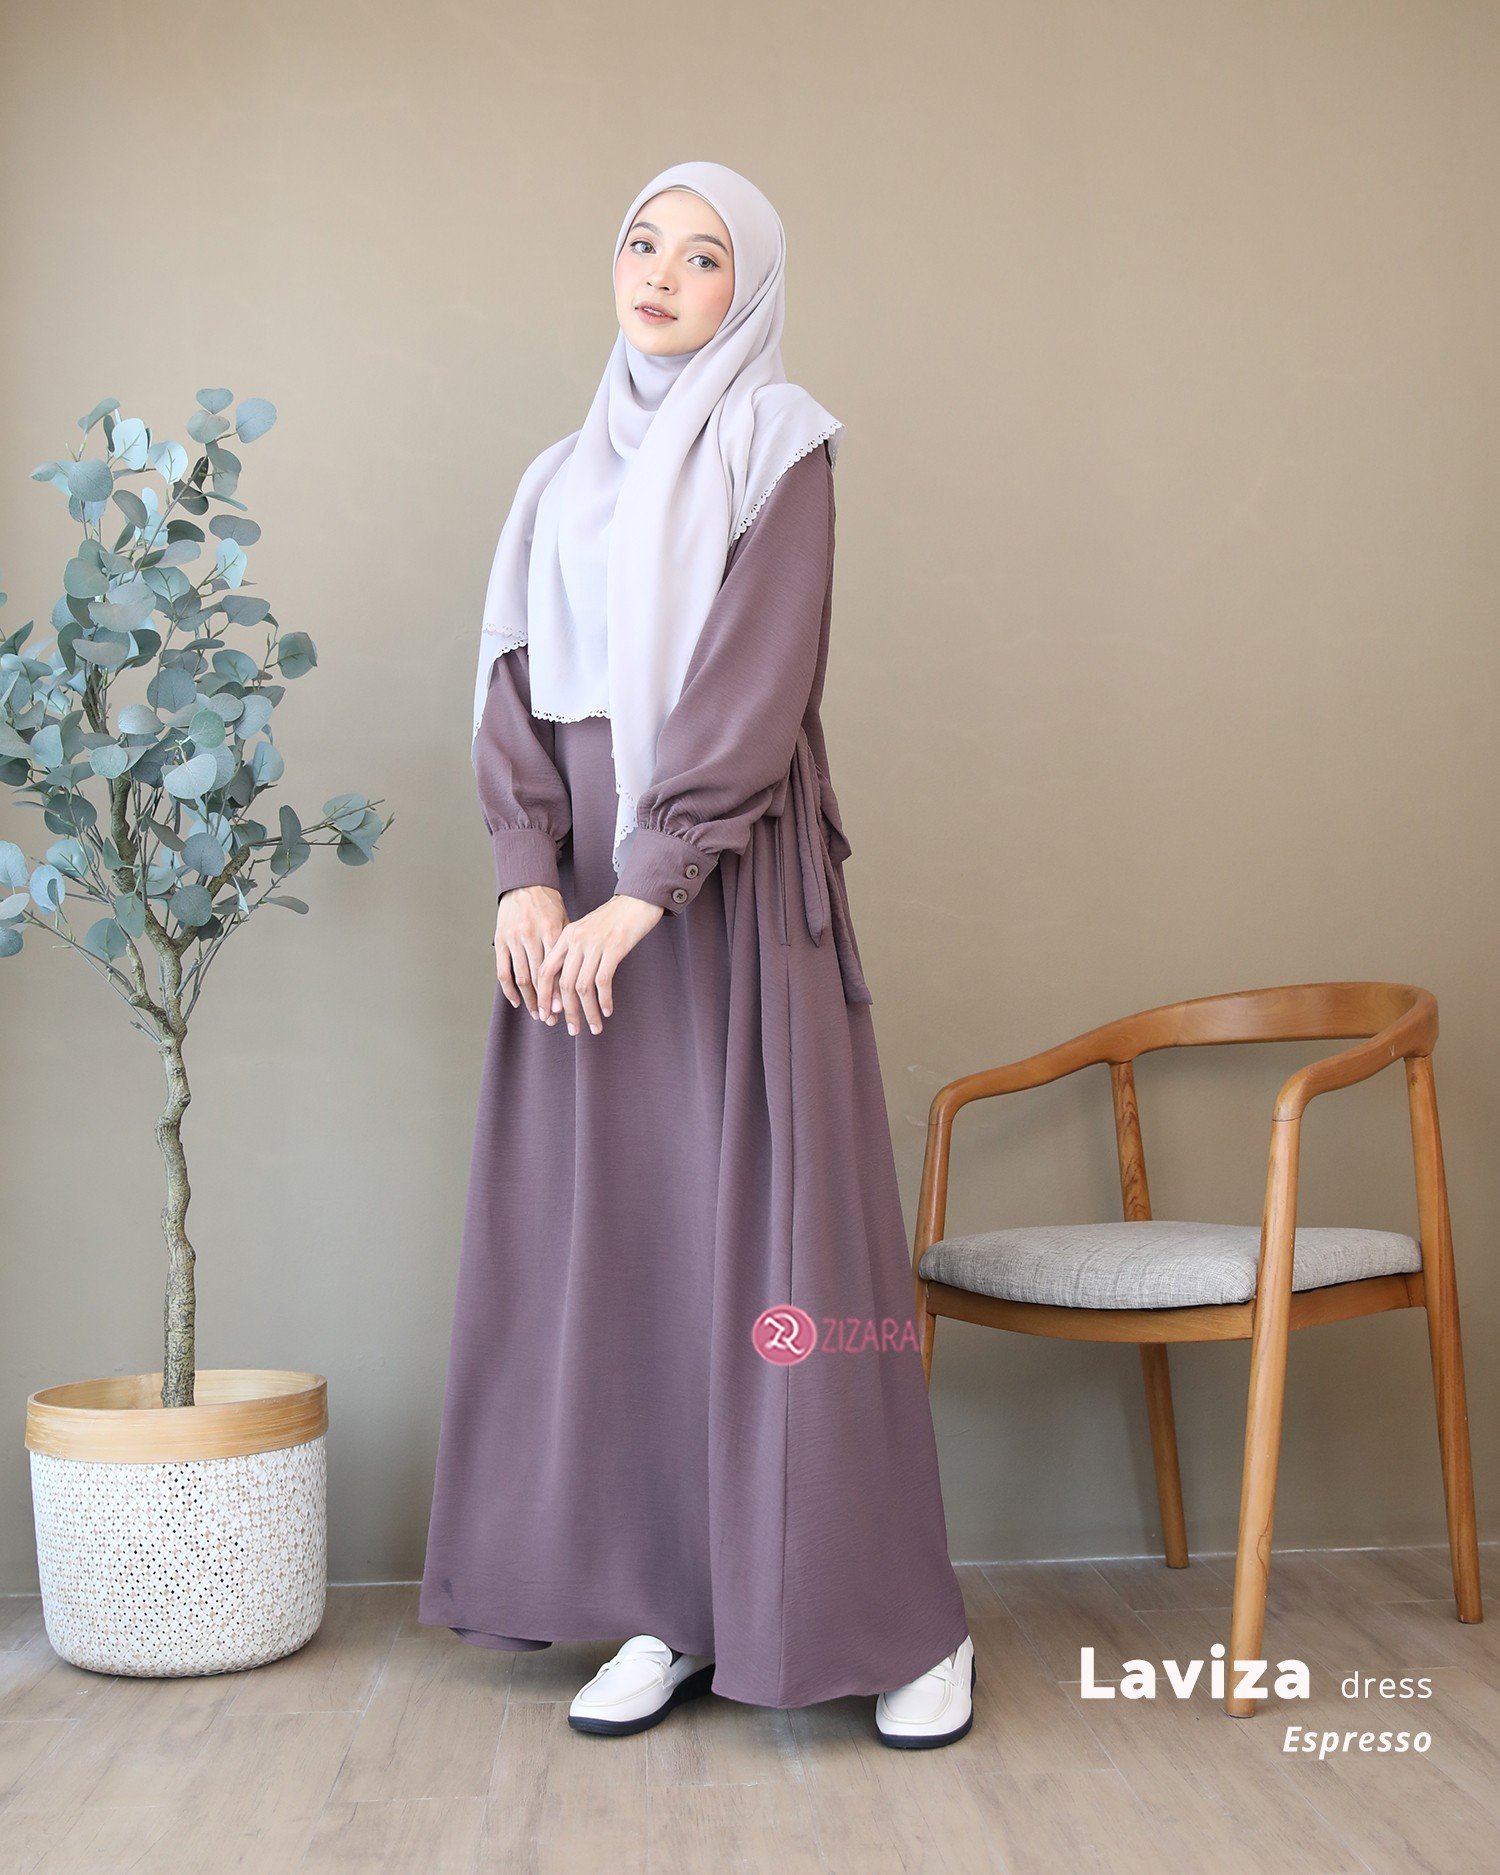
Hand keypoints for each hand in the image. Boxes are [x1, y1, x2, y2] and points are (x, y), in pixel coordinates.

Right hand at [494, 885, 567, 1018]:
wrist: (525, 884)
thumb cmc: (549, 906)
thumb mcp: (565, 922)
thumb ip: (568, 948)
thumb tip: (576, 980)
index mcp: (552, 931)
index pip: (558, 968)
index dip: (562, 992)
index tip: (567, 1010)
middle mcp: (532, 935)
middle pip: (540, 978)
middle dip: (546, 1002)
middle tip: (553, 1019)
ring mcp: (514, 939)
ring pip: (522, 978)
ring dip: (530, 1000)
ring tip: (538, 1014)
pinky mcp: (500, 940)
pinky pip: (503, 971)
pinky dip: (509, 990)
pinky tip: (517, 1002)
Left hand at [535, 893, 663, 1035]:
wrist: (638, 899)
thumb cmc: (614, 918)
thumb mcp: (588, 931)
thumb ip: (576, 952)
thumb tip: (568, 986)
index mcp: (566, 936)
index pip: (546, 971)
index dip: (545, 996)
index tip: (548, 1015)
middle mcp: (576, 940)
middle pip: (563, 983)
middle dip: (566, 1011)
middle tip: (572, 1030)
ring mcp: (594, 944)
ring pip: (582, 987)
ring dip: (587, 1011)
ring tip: (594, 1027)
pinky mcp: (614, 948)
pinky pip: (603, 981)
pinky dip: (604, 1000)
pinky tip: (608, 1011)